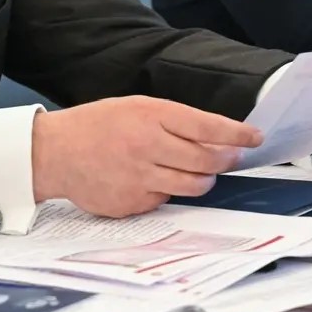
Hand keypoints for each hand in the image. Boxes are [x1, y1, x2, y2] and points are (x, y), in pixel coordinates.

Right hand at [30, 96, 261, 216]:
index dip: (238, 134)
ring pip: (193, 186)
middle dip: (226, 160)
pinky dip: (168, 192)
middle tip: (231, 158)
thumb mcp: (138, 107)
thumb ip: (175, 121)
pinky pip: (165, 201)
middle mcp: (149, 147)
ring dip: (204, 180)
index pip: (209, 127)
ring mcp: (140, 178)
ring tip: (198, 172)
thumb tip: (217, 137)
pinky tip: (153, 180)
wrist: (55, 153)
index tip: (255, 138)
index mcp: (152, 116)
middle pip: (207, 161)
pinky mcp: (132, 203)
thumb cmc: (99, 125)